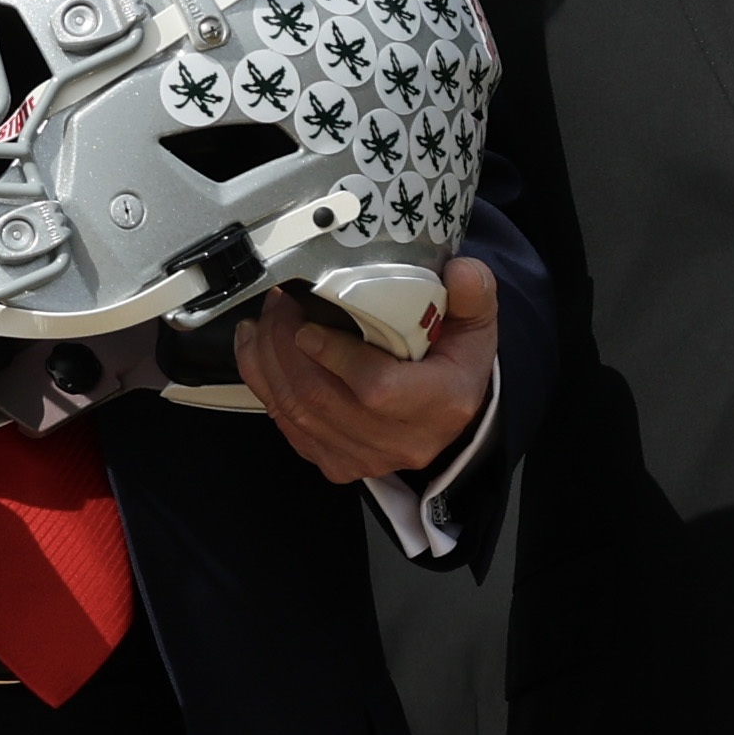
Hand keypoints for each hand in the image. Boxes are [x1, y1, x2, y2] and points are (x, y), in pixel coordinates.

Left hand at [230, 267, 503, 486]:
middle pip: (322, 399)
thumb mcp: (477, 326)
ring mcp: (365, 459)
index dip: (333, 356)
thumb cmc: (456, 365)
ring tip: (264, 319)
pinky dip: (263, 383)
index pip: (376, 389)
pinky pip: (286, 426)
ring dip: (267, 360)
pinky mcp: (335, 464)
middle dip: (285, 346)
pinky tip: (255, 347)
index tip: (306, 323)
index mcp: (440, 404)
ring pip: (296, 413)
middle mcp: (401, 441)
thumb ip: (474, 295)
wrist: (450, 415)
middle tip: (278, 303)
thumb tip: (459, 270)